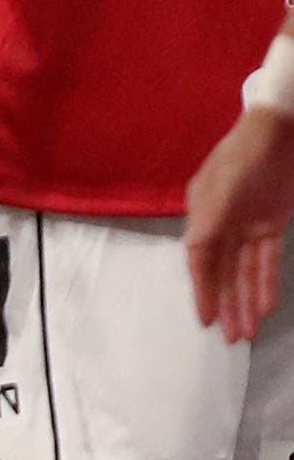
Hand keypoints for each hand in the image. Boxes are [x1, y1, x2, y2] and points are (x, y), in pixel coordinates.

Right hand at [186, 106, 293, 342]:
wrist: (280, 131)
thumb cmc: (244, 158)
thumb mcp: (221, 189)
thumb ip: (208, 223)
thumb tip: (191, 255)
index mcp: (202, 212)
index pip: (200, 260)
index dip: (202, 290)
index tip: (204, 320)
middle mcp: (221, 221)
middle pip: (223, 271)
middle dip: (226, 304)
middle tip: (231, 339)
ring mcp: (246, 223)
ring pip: (245, 271)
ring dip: (247, 301)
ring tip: (248, 333)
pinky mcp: (270, 224)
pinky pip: (266, 260)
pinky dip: (266, 282)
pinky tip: (266, 305)